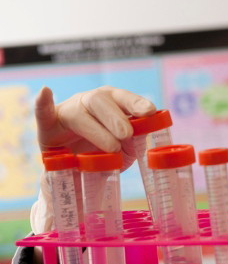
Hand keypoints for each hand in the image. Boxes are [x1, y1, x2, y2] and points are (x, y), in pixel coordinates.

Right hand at [30, 86, 155, 233]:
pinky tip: (45, 91)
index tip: (149, 111)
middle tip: (127, 134)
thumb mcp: (125, 151)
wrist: (74, 171)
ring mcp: (68, 111)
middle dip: (116, 117)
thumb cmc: (104, 154)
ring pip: (80, 113)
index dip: (136, 103)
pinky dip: (42, 103)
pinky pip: (43, 113)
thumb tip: (139, 139)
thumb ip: (134, 144)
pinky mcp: (47, 126)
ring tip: (112, 147)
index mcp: (112, 103)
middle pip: (101, 100)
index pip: (124, 98)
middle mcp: (90, 102)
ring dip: (97, 129)